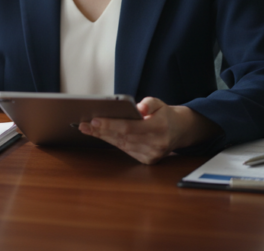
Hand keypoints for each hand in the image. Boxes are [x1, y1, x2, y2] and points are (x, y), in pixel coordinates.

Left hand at [78, 97, 217, 164]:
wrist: (180, 130)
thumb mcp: (160, 103)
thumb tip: (139, 107)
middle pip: (122, 137)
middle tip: (83, 125)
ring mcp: (152, 155)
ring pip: (122, 145)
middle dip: (101, 131)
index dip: (110, 124)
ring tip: (88, 129)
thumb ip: (149, 103)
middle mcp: (156, 144)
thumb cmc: (165, 114)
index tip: (94, 120)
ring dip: (103, 137)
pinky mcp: (148, 160)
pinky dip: (113, 142)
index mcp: (160, 127)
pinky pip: (126, 150)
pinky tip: (101, 136)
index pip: (129, 127)